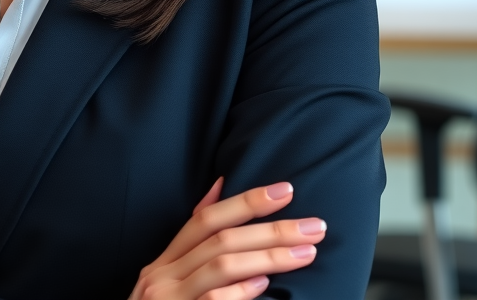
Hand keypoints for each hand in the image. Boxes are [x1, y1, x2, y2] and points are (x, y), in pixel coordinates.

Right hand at [129, 179, 325, 299]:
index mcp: (163, 264)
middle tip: (315, 226)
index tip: (286, 191)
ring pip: (222, 265)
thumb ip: (193, 244)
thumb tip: (219, 186)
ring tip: (306, 252)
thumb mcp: (169, 282)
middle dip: (271, 229)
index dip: (246, 202)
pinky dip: (240, 291)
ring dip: (268, 256)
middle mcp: (161, 277)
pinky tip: (265, 285)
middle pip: (220, 240)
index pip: (205, 220)